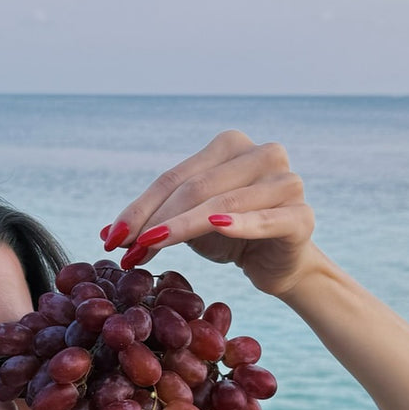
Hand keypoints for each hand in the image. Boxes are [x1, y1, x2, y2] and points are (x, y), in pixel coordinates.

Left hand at [100, 130, 315, 296]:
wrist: (277, 264)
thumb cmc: (231, 236)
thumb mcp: (189, 223)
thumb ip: (156, 219)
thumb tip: (108, 233)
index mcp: (231, 146)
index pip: (175, 177)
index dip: (140, 208)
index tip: (110, 237)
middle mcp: (262, 154)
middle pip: (195, 189)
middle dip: (155, 222)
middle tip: (126, 251)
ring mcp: (286, 182)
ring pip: (222, 204)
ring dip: (181, 228)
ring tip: (148, 248)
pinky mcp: (301, 216)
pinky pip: (265, 220)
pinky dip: (240, 224)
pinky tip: (217, 227)